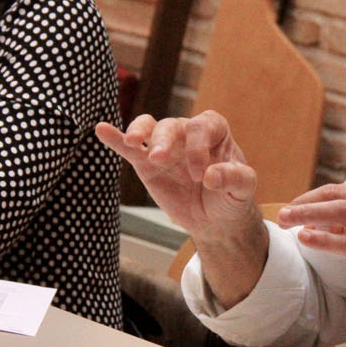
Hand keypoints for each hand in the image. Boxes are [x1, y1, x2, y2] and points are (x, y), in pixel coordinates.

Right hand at [96, 111, 267, 306]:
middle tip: (161, 159)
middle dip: (165, 139)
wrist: (216, 220)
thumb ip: (234, 178)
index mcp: (214, 131)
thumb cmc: (231, 197)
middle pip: (172, 125)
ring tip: (134, 142)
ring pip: (150, 128)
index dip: (198, 147)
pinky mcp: (147, 165)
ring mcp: (166, 147)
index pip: (201, 127)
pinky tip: (101, 129)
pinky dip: (116, 138)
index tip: (202, 176)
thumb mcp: (243, 189)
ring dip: (140, 132)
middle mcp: (188, 133)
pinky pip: (130, 149)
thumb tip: (212, 176)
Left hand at [277, 180, 345, 317]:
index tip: (296, 206)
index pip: (341, 189)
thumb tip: (322, 222)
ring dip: (307, 215)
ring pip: (339, 213)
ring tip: (286, 221)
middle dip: (304, 202)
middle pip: (336, 196)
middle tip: (282, 212)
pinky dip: (323, 239)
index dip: (313, 197)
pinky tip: (304, 239)